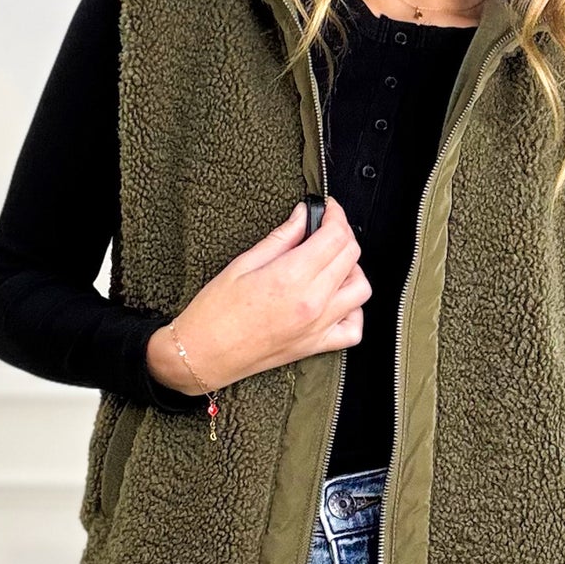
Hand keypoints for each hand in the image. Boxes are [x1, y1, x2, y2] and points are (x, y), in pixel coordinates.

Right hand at [145, 196, 370, 394]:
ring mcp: (318, 326)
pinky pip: (354, 329)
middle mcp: (311, 302)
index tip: (327, 208)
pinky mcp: (316, 346)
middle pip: (351, 256)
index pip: (335, 236)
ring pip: (360, 289)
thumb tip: (303, 216)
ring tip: (331, 264)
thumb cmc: (214, 312)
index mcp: (290, 277)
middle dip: (342, 234)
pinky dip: (353, 311)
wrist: (203, 355)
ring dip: (352, 270)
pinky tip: (336, 301)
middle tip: (324, 228)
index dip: (335, 215)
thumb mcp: (242, 264)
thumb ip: (281, 238)